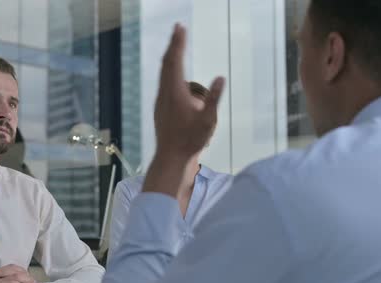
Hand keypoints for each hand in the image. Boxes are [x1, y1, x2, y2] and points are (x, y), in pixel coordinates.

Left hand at [143, 24, 223, 195]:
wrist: (171, 157)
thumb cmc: (191, 141)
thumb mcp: (208, 121)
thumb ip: (213, 98)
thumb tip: (220, 78)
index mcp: (175, 93)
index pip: (175, 61)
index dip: (178, 43)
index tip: (180, 28)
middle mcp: (164, 94)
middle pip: (166, 63)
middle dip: (173, 44)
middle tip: (178, 29)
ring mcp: (160, 100)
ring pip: (163, 72)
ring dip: (170, 56)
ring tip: (176, 45)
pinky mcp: (160, 106)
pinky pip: (163, 81)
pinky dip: (168, 69)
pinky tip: (173, 72)